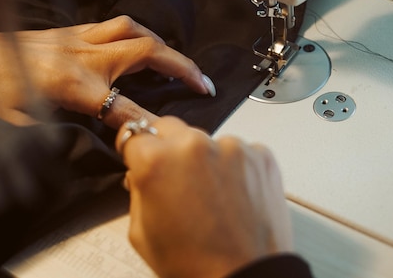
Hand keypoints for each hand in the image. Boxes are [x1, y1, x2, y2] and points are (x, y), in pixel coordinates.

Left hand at [0, 16, 214, 126]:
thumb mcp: (16, 126)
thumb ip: (54, 138)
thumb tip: (83, 148)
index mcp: (71, 83)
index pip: (124, 107)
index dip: (150, 124)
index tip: (171, 134)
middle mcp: (82, 54)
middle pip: (146, 51)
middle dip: (180, 66)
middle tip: (202, 82)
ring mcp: (77, 37)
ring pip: (133, 29)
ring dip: (163, 43)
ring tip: (179, 60)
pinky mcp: (70, 30)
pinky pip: (114, 24)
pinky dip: (137, 32)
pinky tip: (140, 43)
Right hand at [117, 116, 292, 277]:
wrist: (246, 277)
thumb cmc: (195, 263)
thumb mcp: (141, 232)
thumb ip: (136, 190)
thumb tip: (140, 173)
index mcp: (156, 161)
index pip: (133, 134)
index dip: (134, 150)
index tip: (139, 156)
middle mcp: (193, 146)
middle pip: (169, 128)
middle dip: (166, 149)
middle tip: (175, 181)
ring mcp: (230, 147)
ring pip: (205, 141)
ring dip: (203, 159)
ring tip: (211, 197)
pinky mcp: (260, 155)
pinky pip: (238, 151)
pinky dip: (234, 168)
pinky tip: (232, 196)